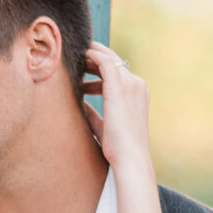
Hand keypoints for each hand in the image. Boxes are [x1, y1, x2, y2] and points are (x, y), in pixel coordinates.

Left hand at [80, 42, 151, 175]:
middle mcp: (137, 85)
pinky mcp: (120, 87)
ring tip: (74, 56)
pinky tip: (80, 55)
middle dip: (94, 58)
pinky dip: (93, 55)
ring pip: (109, 58)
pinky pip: (105, 62)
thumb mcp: (104, 126)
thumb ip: (94, 114)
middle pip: (114, 62)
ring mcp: (131, 84)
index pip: (118, 73)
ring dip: (91, 55)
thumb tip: (80, 106)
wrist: (129, 157)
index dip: (99, 69)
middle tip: (75, 59)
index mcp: (137, 94)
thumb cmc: (118, 147)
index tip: (82, 70)